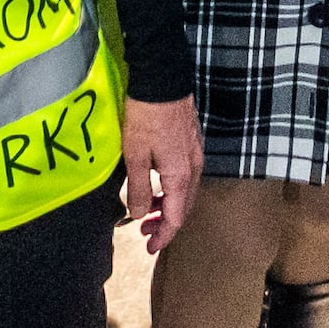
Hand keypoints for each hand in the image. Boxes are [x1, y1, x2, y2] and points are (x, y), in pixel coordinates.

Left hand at [117, 94, 204, 252]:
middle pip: (183, 207)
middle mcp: (193, 168)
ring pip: (184, 192)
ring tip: (146, 211)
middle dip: (165, 224)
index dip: (163, 236)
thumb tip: (140, 215)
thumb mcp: (135, 155)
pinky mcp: (189, 143)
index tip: (149, 248)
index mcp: (181, 176)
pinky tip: (155, 185)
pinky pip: (183, 177)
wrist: (162, 79)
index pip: (176, 217)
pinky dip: (170, 189)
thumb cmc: (146, 116)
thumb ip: (139, 188)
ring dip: (166, 206)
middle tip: (144, 234)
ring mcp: (194, 154)